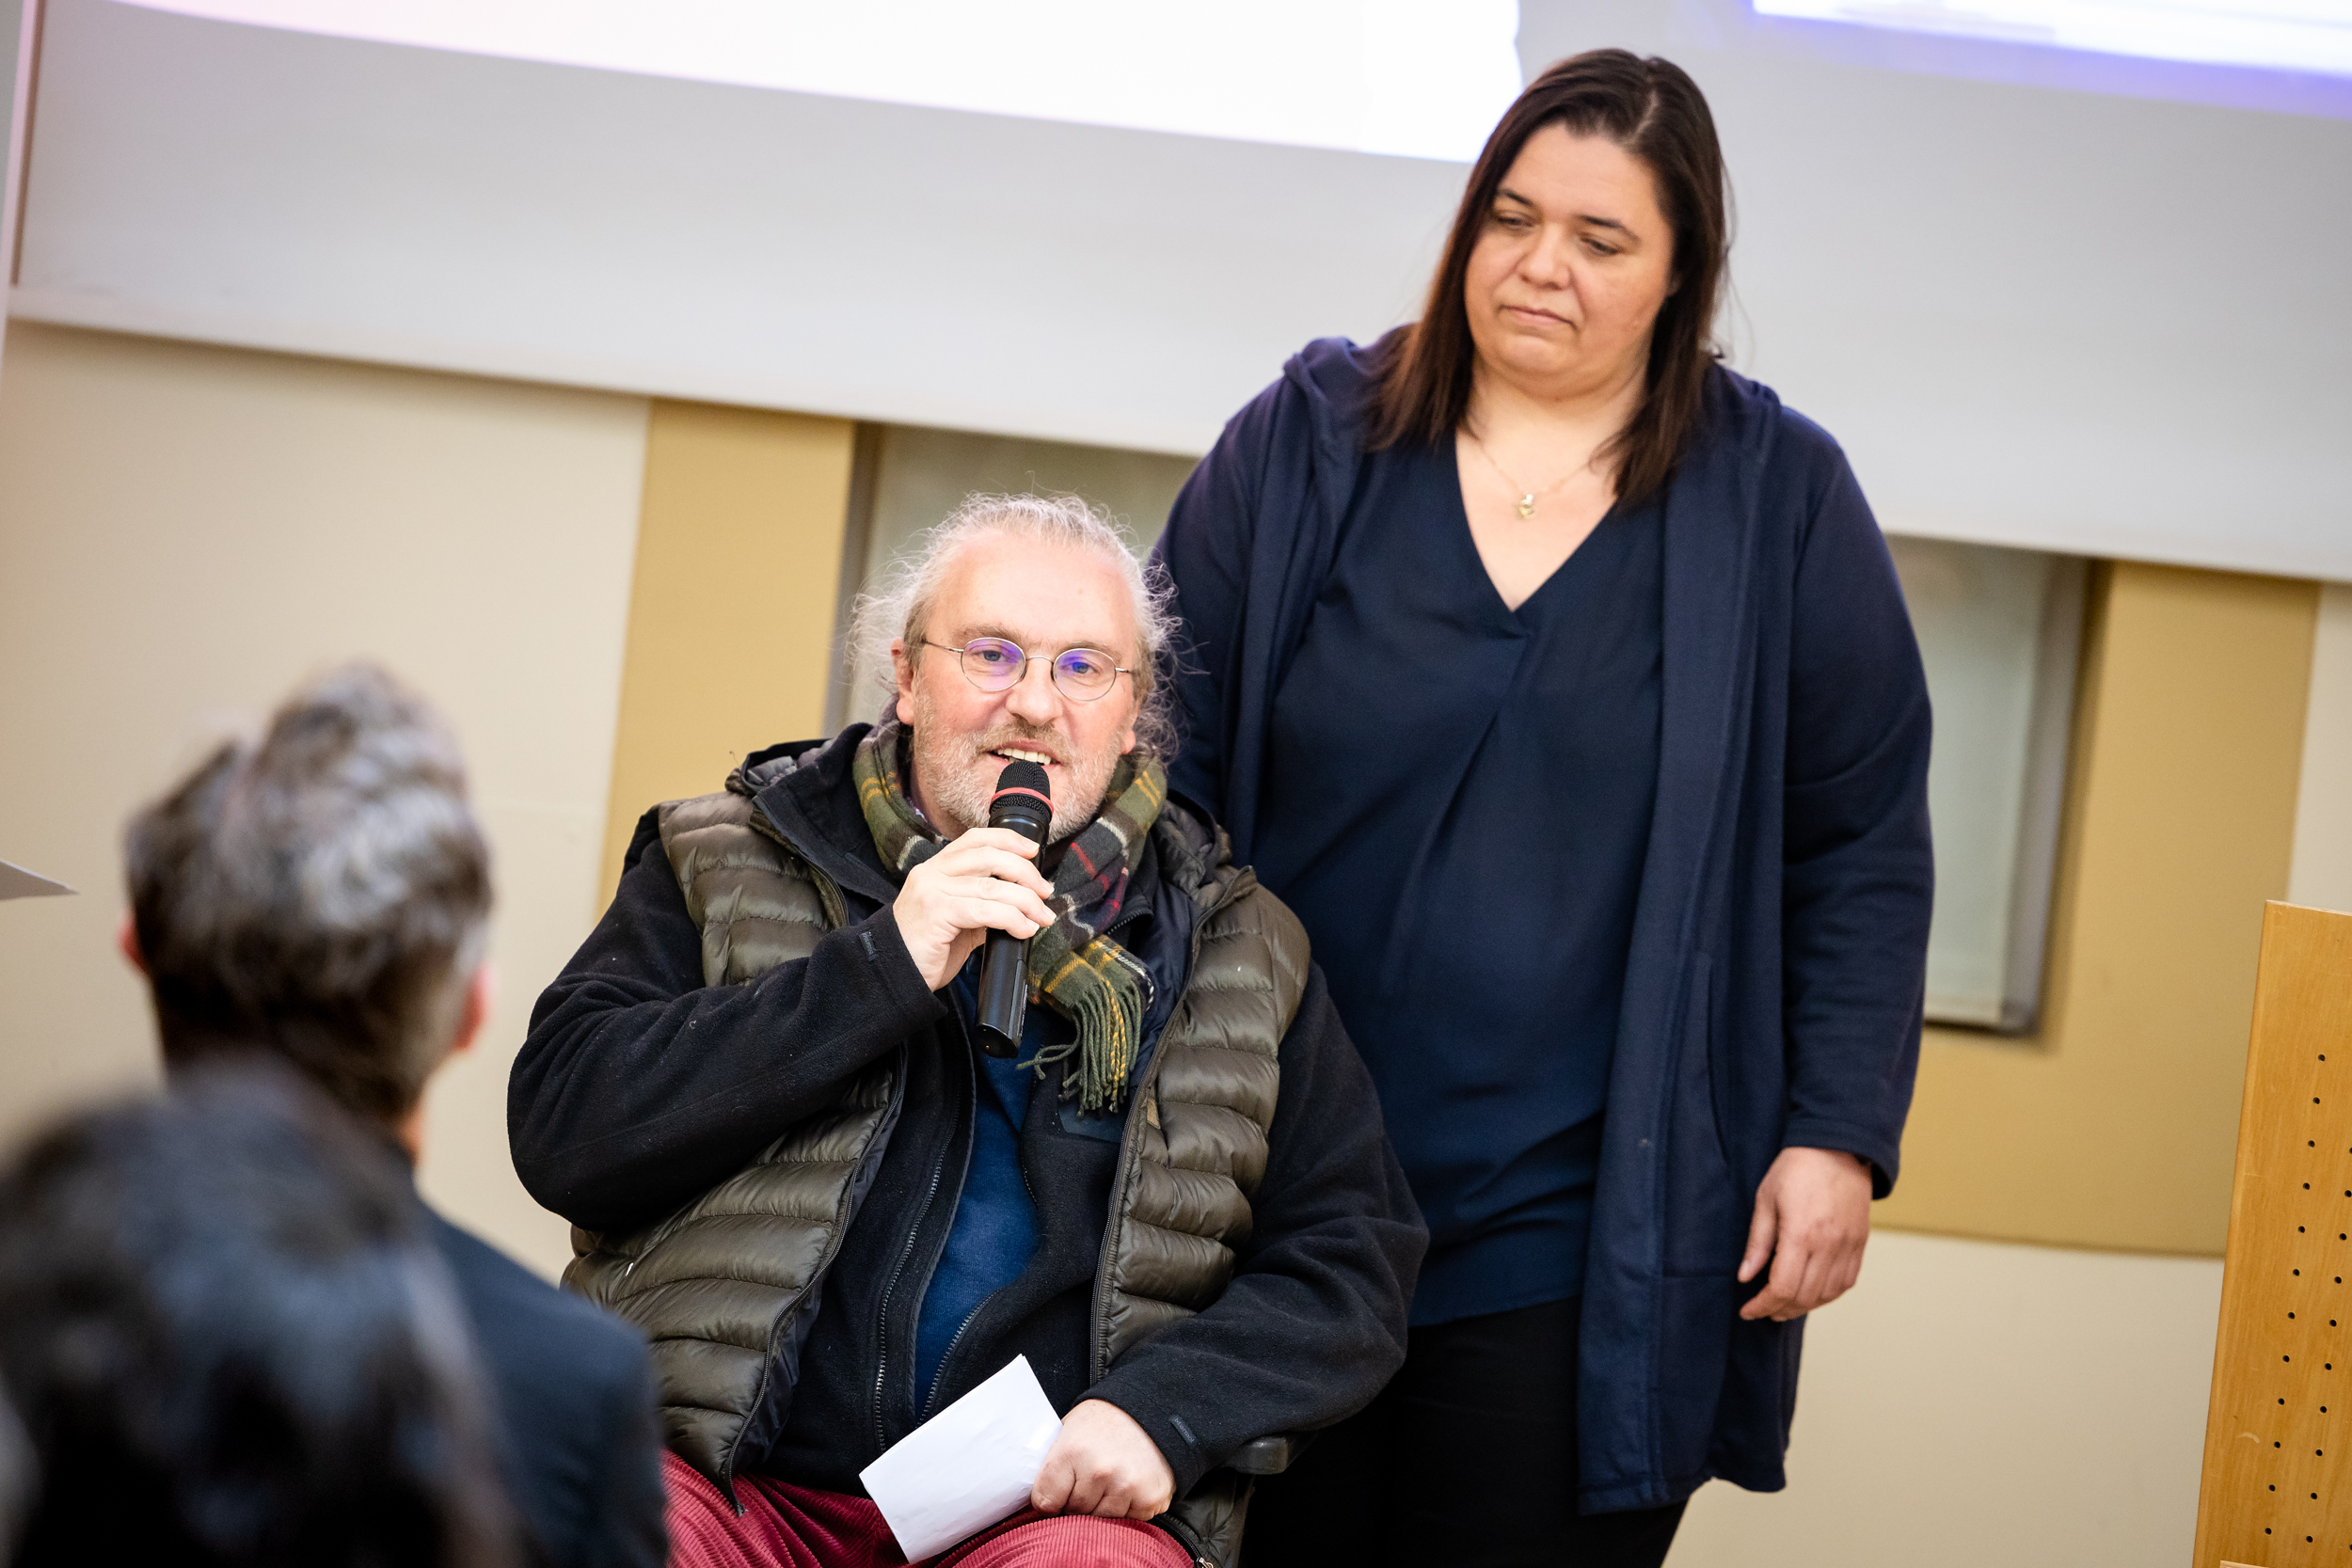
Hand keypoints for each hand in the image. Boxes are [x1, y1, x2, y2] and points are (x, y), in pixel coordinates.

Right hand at [891, 828, 1056, 990]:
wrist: (896, 977)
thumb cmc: (925, 951)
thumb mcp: (956, 920)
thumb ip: (981, 905)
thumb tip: (1019, 903)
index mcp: (935, 869)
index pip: (975, 840)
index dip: (1008, 840)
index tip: (1033, 851)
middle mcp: (931, 873)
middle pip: (989, 856)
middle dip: (1025, 872)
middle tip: (1045, 892)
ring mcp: (932, 891)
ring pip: (993, 886)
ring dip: (1026, 902)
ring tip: (1042, 917)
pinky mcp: (937, 913)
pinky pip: (986, 911)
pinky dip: (1012, 919)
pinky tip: (1023, 930)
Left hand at [1031, 1400, 1174, 1520]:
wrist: (1151, 1409)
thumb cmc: (1103, 1421)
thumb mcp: (1068, 1431)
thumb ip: (1052, 1465)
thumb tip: (1034, 1501)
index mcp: (1072, 1452)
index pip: (1045, 1502)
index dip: (1050, 1498)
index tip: (1057, 1491)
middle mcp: (1099, 1471)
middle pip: (1073, 1513)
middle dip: (1077, 1502)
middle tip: (1089, 1479)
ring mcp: (1126, 1487)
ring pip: (1099, 1521)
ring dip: (1101, 1507)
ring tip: (1109, 1480)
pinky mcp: (1149, 1499)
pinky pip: (1127, 1521)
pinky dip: (1126, 1509)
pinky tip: (1129, 1485)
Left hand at [1737, 1146, 1871, 1321]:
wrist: (1837, 1147)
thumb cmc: (1796, 1169)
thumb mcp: (1765, 1200)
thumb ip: (1757, 1243)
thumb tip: (1746, 1277)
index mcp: (1801, 1235)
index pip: (1783, 1288)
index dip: (1763, 1305)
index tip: (1749, 1310)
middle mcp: (1829, 1246)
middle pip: (1805, 1297)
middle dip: (1780, 1310)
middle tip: (1763, 1309)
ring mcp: (1849, 1246)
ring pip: (1828, 1295)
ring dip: (1805, 1306)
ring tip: (1785, 1305)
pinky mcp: (1860, 1243)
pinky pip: (1847, 1282)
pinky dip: (1828, 1294)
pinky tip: (1812, 1292)